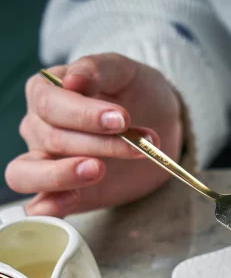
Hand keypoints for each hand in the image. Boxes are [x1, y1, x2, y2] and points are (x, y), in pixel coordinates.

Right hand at [5, 53, 182, 215]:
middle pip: (52, 140)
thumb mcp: (125, 72)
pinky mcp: (62, 193)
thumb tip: (72, 79)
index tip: (121, 120)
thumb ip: (97, 70)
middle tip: (137, 147)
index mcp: (44, 92)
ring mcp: (44, 163)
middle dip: (98, 145)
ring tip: (98, 171)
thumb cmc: (136, 94)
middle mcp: (37, 128)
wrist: (159, 126)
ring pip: (25, 174)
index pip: (49, 104)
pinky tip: (72, 201)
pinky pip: (37, 207)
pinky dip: (48, 207)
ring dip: (59, 176)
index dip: (83, 114)